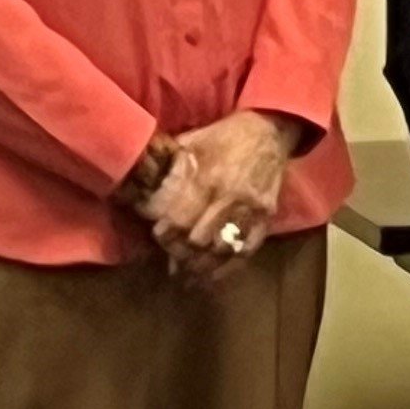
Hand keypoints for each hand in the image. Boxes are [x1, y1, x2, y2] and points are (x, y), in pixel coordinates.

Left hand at [148, 110, 300, 282]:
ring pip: (223, 250)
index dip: (166, 235)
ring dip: (203, 268)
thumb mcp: (191, 142)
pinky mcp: (266, 217)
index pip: (181, 220)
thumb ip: (169, 165)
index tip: (158, 238)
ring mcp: (251, 210)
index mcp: (207, 178)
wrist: (269, 131)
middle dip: (182, 254)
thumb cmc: (224, 136)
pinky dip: (230, 267)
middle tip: (172, 261)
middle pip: (200, 241)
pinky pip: (248, 249)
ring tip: (188, 278)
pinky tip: (214, 276)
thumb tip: (140, 184)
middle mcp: (229, 198)